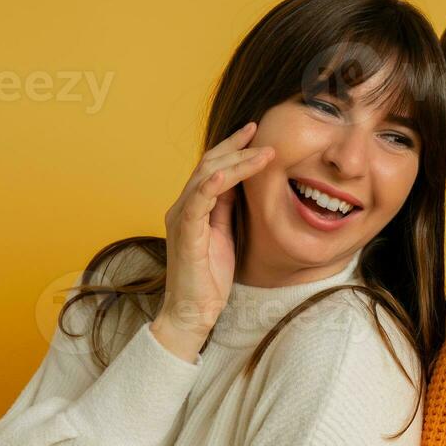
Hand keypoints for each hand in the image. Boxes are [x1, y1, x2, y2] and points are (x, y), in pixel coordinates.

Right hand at [152, 122, 276, 357]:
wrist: (193, 313)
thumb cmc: (208, 279)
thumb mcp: (224, 236)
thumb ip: (226, 210)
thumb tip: (240, 184)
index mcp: (192, 207)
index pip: (211, 168)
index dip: (232, 149)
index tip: (254, 134)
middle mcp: (182, 207)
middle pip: (207, 164)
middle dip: (235, 146)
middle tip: (259, 132)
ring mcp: (181, 219)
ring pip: (206, 177)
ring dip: (237, 163)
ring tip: (263, 153)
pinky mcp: (185, 234)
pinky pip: (197, 203)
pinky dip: (212, 185)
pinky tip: (228, 175)